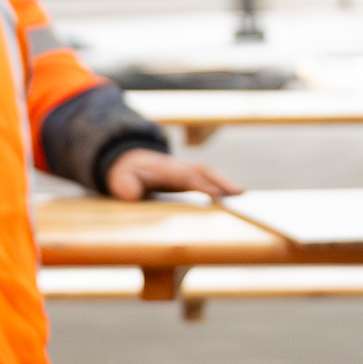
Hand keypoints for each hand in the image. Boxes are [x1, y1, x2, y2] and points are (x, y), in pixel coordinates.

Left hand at [107, 146, 241, 201]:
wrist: (128, 162)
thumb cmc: (126, 174)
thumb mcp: (120, 179)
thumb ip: (124, 185)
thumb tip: (132, 194)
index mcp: (164, 169)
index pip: (185, 176)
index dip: (201, 184)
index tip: (216, 195)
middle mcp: (178, 168)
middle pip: (204, 171)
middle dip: (222, 181)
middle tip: (240, 193)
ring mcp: (185, 172)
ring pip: (209, 175)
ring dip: (226, 184)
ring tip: (243, 197)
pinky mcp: (189, 179)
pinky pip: (208, 181)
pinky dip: (222, 187)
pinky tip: (233, 201)